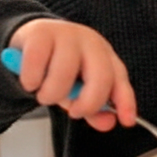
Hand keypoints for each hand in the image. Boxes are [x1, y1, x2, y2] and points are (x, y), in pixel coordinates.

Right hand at [8, 19, 135, 131]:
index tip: (126, 121)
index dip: (126, 101)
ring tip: (44, 94)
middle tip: (74, 112)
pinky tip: (31, 81)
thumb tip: (108, 123)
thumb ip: (93, 107)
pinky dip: (30, 81)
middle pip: (100, 76)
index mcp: (104, 56)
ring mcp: (66, 35)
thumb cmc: (58, 65)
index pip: (120, 79)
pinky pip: (36, 64)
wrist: (31, 37)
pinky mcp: (40, 33)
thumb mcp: (78, 89)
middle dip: (88, 103)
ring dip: (50, 94)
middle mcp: (90, 43)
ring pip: (64, 74)